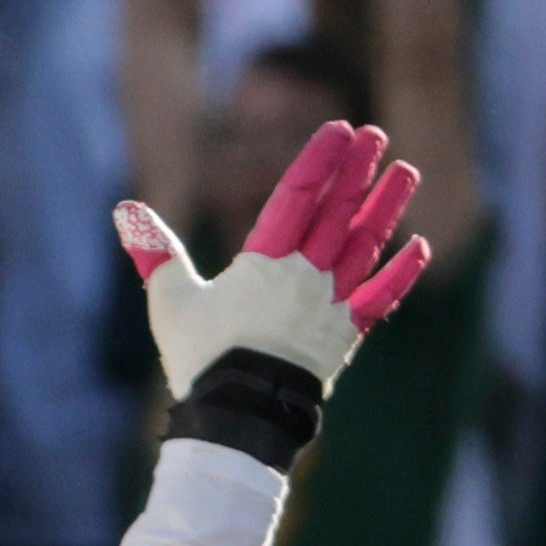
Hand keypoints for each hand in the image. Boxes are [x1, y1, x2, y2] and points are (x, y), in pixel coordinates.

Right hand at [116, 118, 433, 391]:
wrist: (242, 414)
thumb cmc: (201, 358)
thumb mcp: (170, 301)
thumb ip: (156, 252)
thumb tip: (125, 209)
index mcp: (265, 261)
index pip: (298, 195)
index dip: (319, 160)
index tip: (340, 130)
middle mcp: (307, 274)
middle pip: (337, 210)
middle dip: (357, 170)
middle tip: (374, 136)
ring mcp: (333, 302)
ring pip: (366, 243)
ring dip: (387, 205)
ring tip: (406, 172)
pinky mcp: (347, 333)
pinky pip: (382, 296)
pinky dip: (402, 271)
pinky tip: (420, 247)